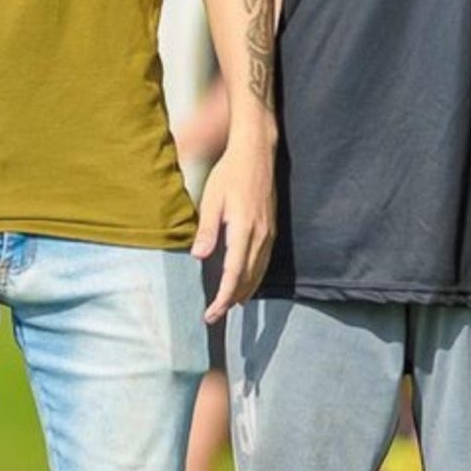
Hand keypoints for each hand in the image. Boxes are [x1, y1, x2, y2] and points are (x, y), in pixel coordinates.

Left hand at [192, 128, 274, 324]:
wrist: (256, 154)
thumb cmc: (229, 174)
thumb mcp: (212, 200)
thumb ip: (207, 230)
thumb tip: (199, 257)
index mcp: (243, 230)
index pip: (234, 274)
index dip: (223, 298)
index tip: (212, 314)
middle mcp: (260, 236)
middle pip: (248, 279)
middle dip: (231, 300)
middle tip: (214, 316)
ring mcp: (268, 233)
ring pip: (258, 273)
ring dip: (244, 292)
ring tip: (229, 306)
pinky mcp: (271, 229)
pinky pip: (264, 262)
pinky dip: (254, 278)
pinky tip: (246, 283)